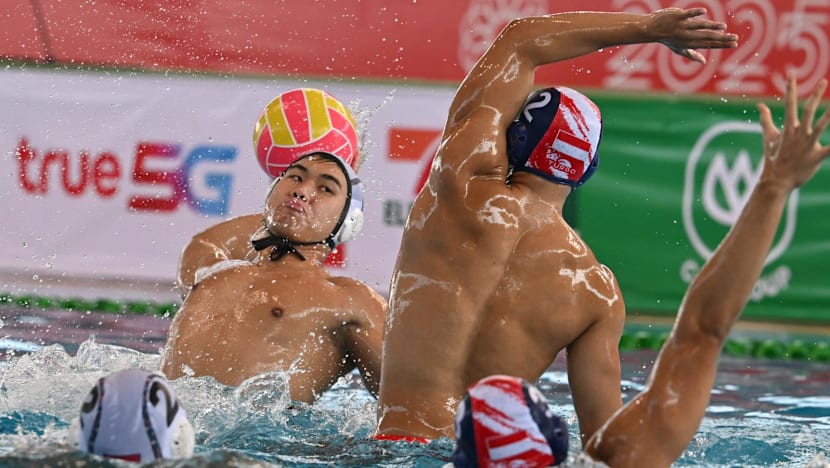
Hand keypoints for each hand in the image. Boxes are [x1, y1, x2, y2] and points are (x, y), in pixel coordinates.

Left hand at [647, 8, 738, 63]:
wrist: (652, 29)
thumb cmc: (668, 39)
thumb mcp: (679, 49)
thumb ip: (692, 55)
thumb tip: (703, 62)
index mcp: (690, 43)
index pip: (709, 44)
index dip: (722, 44)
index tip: (734, 43)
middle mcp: (687, 36)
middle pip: (707, 37)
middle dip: (722, 38)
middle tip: (735, 38)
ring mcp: (683, 26)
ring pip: (699, 26)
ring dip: (711, 26)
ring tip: (723, 27)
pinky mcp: (678, 16)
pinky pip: (687, 15)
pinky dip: (694, 13)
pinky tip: (703, 12)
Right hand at [757, 73, 829, 190]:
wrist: (776, 180)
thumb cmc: (773, 158)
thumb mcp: (769, 137)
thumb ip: (766, 119)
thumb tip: (760, 105)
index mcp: (788, 128)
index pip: (789, 103)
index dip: (790, 88)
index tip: (791, 74)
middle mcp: (798, 133)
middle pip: (807, 110)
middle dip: (816, 96)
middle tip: (824, 81)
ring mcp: (807, 144)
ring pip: (821, 126)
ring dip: (829, 115)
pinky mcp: (816, 156)